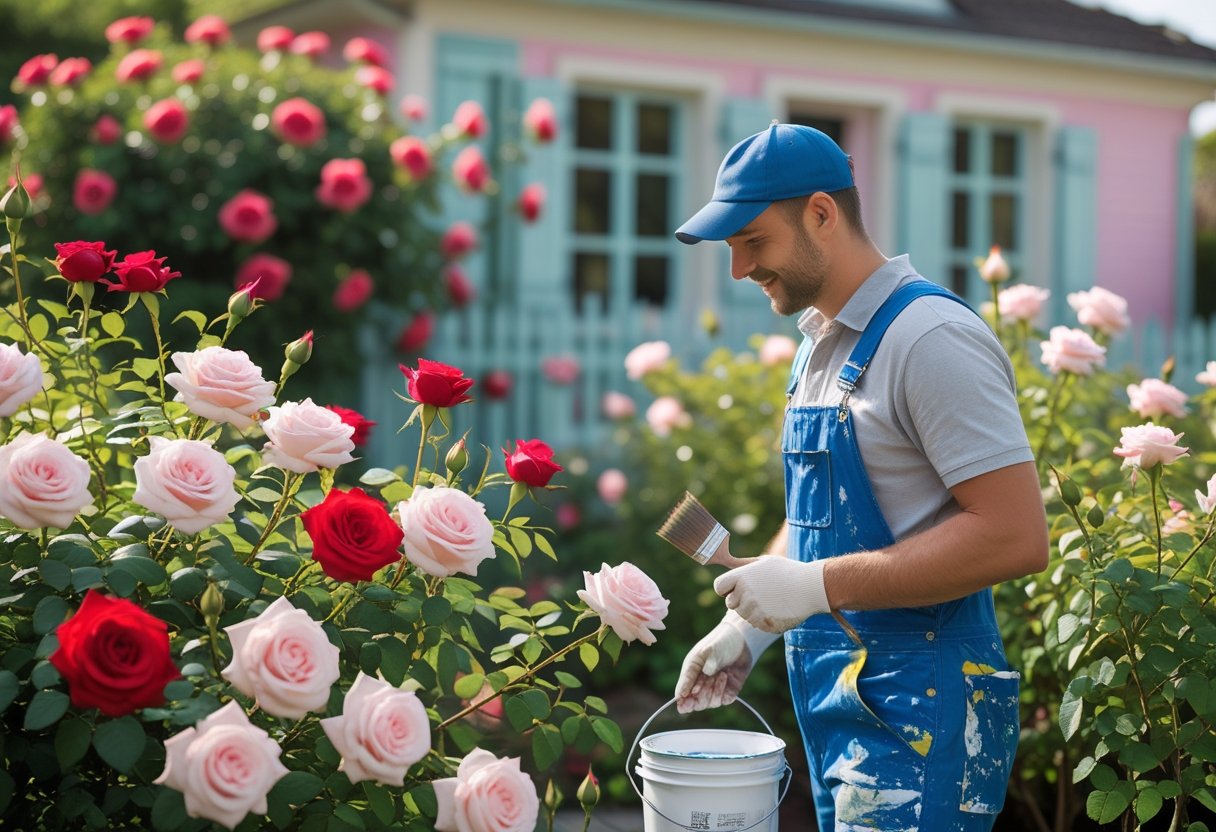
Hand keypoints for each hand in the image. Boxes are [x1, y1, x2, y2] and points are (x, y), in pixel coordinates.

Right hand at [674, 614, 753, 712]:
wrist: (741, 640)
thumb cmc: (720, 642)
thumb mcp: (709, 650)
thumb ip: (705, 665)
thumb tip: (698, 685)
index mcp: (691, 672)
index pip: (682, 692)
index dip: (682, 700)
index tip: (683, 701)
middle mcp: (701, 683)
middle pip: (695, 702)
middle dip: (698, 698)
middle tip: (702, 688)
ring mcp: (715, 688)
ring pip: (709, 703)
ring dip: (713, 692)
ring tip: (721, 674)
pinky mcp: (728, 691)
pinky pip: (723, 700)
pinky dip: (723, 691)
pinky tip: (726, 676)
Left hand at [712, 555, 828, 632]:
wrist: (812, 587)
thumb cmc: (787, 571)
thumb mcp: (764, 561)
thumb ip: (741, 565)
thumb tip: (723, 560)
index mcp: (741, 577)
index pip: (719, 587)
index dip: (727, 588)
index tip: (739, 587)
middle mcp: (744, 594)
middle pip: (730, 603)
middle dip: (741, 600)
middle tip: (762, 593)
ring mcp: (754, 611)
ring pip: (744, 615)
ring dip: (754, 610)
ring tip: (773, 600)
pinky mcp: (764, 624)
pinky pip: (757, 625)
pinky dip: (765, 619)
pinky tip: (779, 609)